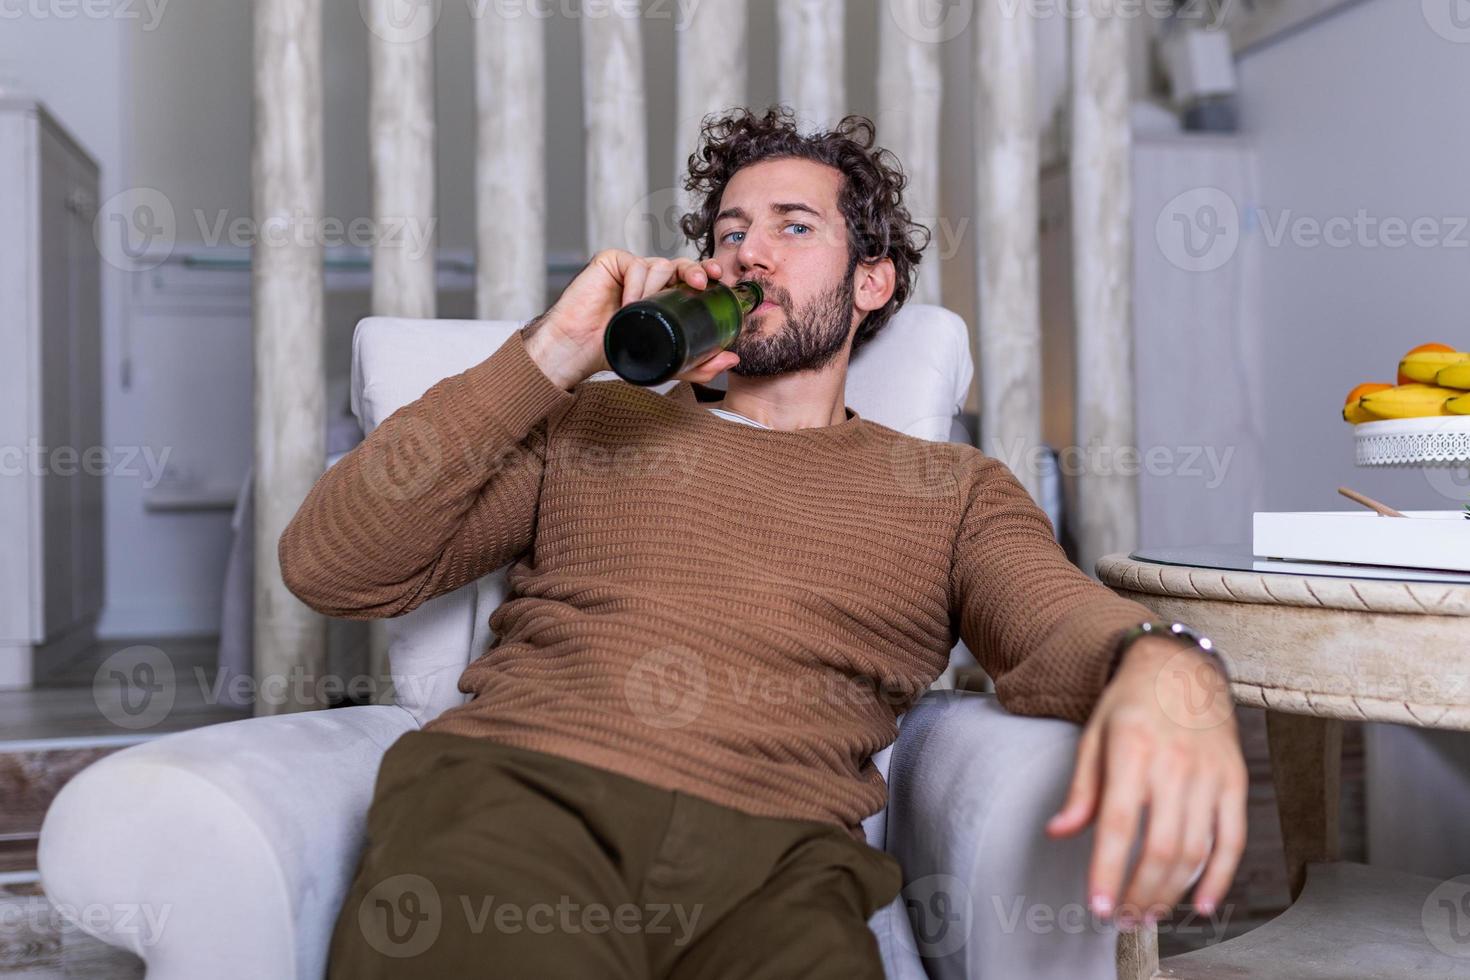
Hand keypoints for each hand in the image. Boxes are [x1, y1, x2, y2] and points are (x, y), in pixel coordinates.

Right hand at [523, 249, 739, 389]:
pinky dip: (636, 283)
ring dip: (656, 288)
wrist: (578, 350)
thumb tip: (732, 360)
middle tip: (702, 282)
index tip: (718, 278)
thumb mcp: (665, 362)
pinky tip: (628, 303)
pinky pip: (634, 265)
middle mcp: (650, 278)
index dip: (707, 272)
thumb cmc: (617, 352)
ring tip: (642, 311)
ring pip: (658, 265)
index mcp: (665, 294)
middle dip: (695, 269)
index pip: (691, 277)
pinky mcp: (610, 261)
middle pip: (680, 264)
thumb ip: (697, 365)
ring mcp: (630, 268)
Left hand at [1045, 637, 1247, 928]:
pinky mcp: (1235, 781)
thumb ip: (1081, 789)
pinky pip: (1232, 839)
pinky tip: (1201, 904)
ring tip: (1149, 914)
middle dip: (1140, 892)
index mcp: (1131, 750)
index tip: (1098, 906)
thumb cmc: (1131, 704)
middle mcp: (1174, 764)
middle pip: (1160, 847)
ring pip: (1194, 850)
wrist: (1181, 667)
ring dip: (1172, 892)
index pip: (1118, 824)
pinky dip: (1219, 877)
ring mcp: (1209, 774)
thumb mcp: (1094, 735)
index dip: (1107, 870)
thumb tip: (1058, 833)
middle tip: (1123, 918)